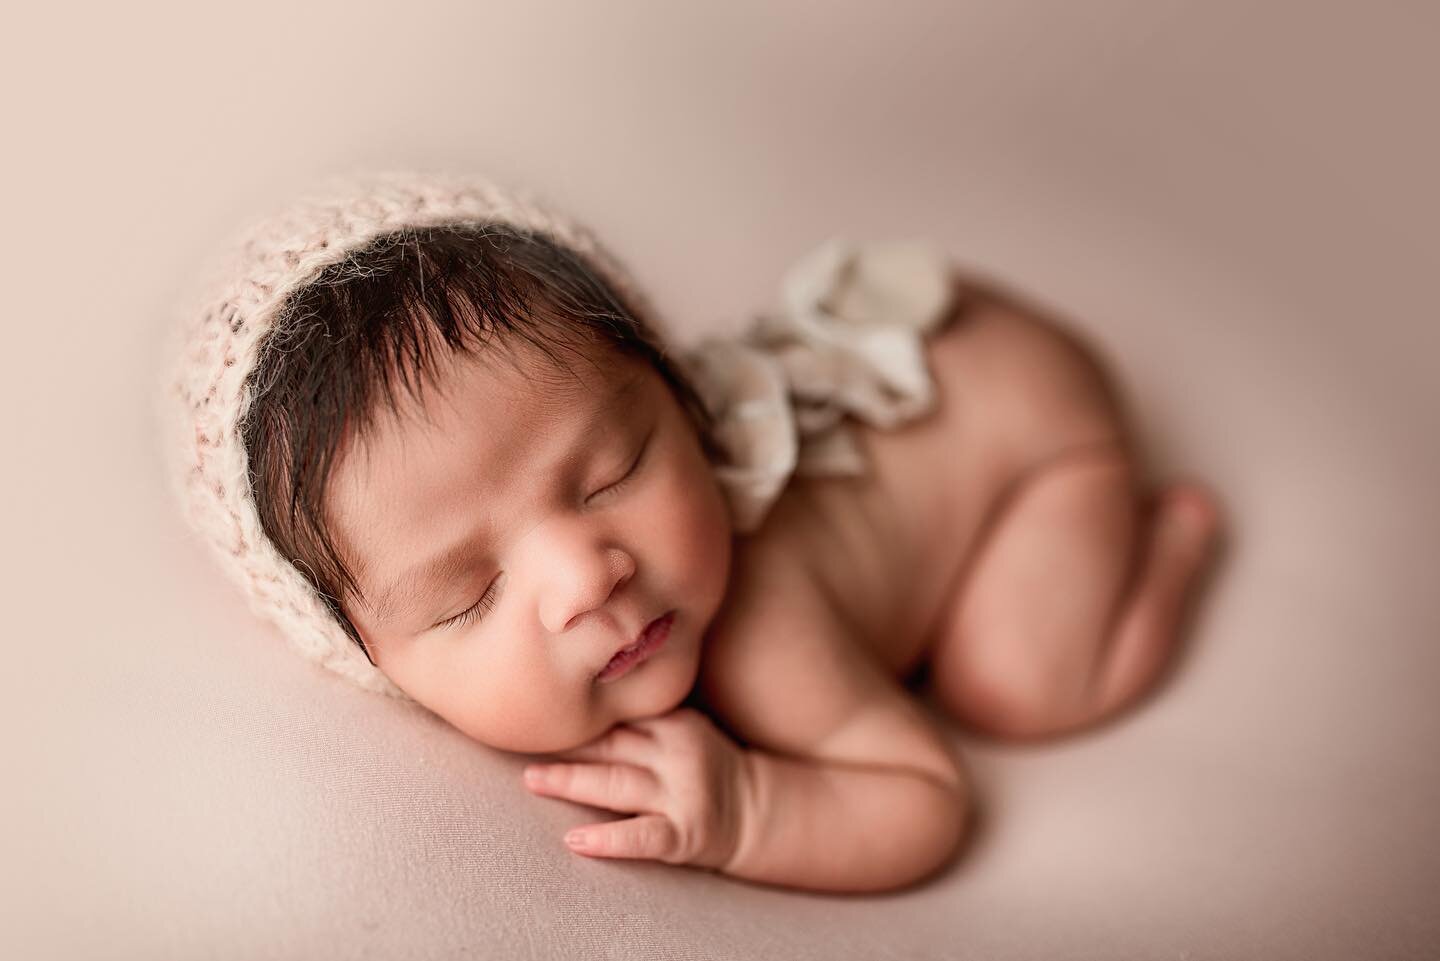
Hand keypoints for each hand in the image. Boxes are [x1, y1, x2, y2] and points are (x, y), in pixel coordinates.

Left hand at [522, 707, 751, 869]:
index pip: (617, 715)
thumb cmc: (707, 766)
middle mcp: (678, 754)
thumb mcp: (684, 728)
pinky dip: (608, 840)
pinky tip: (575, 840)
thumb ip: (641, 718)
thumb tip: (573, 701)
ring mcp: (681, 796)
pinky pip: (641, 836)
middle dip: (564, 745)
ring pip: (617, 785)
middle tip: (518, 738)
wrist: (758, 811)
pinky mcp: (684, 835)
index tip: (536, 705)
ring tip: (532, 780)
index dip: (576, 715)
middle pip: (610, 745)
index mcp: (675, 721)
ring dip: (571, 782)